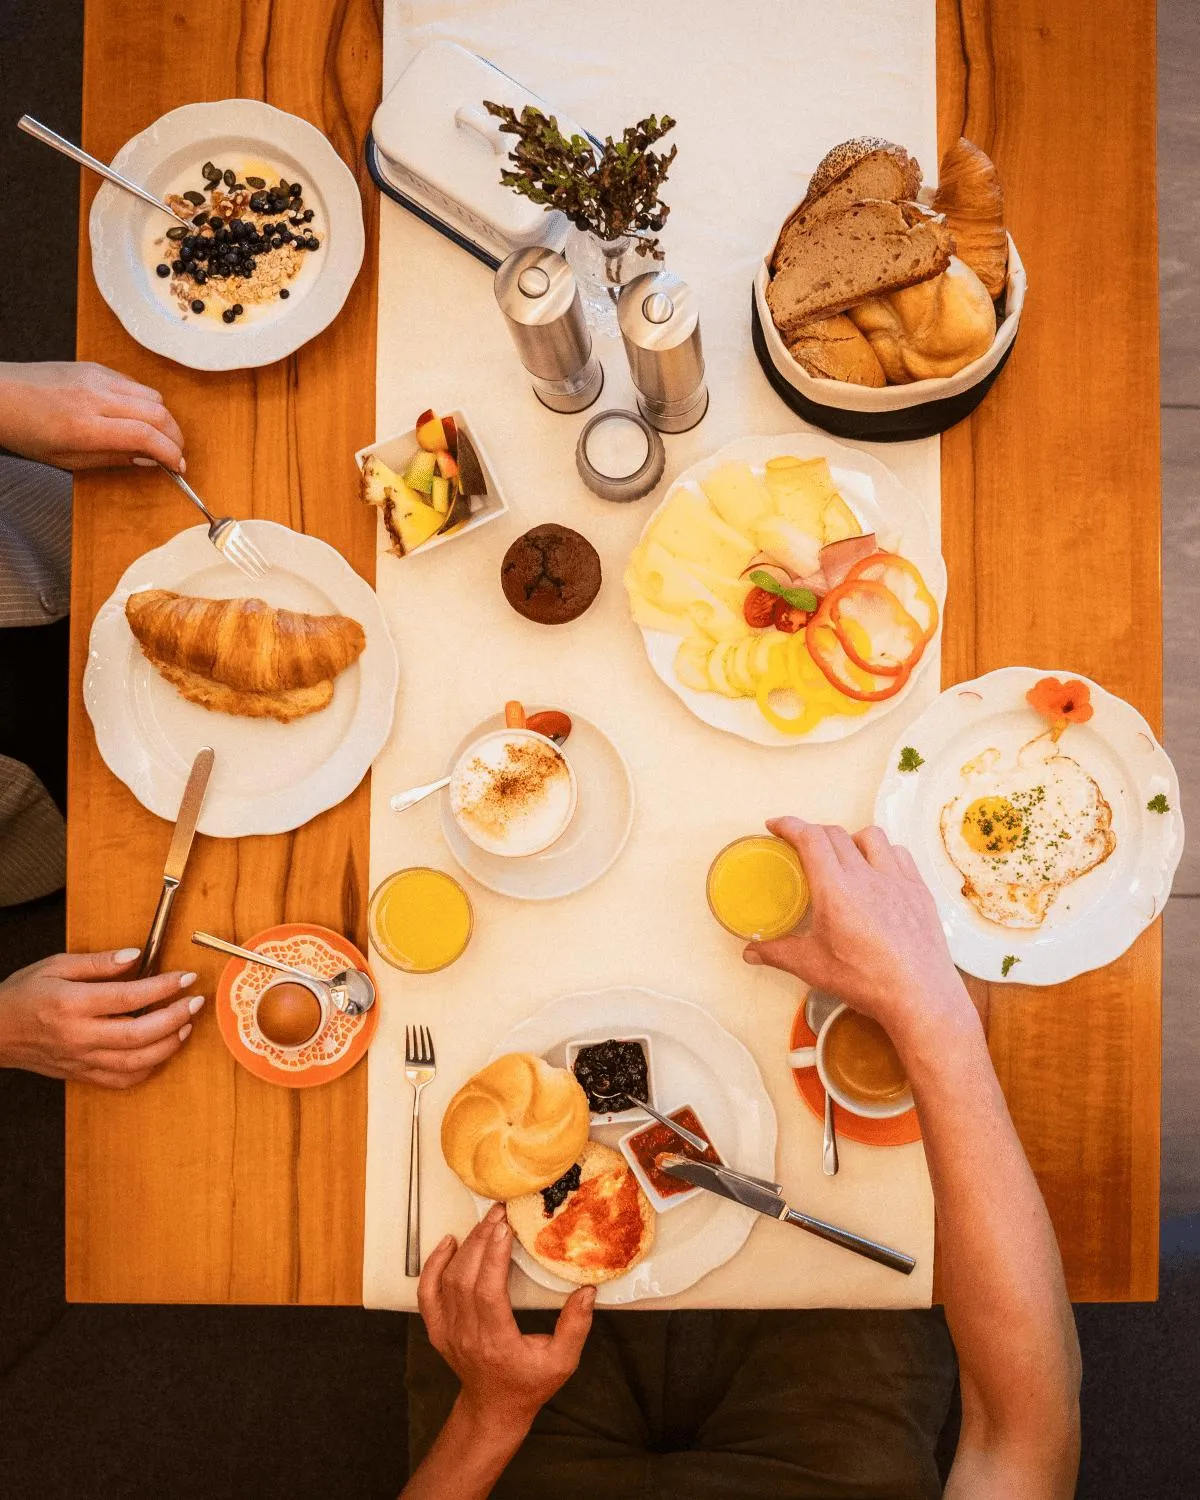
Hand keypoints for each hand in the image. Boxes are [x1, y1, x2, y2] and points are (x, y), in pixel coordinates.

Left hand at [0, 361, 184, 470]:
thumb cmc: (26, 431)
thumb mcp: (67, 460)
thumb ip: (112, 459)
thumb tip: (148, 460)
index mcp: (84, 426)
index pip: (145, 436)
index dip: (170, 453)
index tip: (178, 466)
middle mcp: (94, 397)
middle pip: (157, 413)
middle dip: (175, 436)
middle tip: (175, 453)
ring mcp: (96, 377)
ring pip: (152, 396)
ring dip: (163, 418)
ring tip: (157, 436)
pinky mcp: (95, 367)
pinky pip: (134, 384)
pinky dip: (145, 402)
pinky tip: (135, 416)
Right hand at [0, 948, 203, 1087]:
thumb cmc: (23, 995)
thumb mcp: (55, 966)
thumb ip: (98, 962)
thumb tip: (136, 956)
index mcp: (71, 1004)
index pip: (129, 997)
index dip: (164, 987)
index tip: (187, 977)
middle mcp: (78, 1036)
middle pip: (138, 1034)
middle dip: (175, 1018)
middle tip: (196, 1002)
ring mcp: (81, 1059)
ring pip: (135, 1062)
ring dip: (168, 1045)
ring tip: (185, 1025)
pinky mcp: (81, 1074)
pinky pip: (121, 1080)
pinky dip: (147, 1068)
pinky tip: (161, 1051)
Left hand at [418, 1203, 595, 1431]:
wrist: (494, 1408)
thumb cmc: (529, 1383)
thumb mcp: (562, 1361)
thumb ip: (576, 1326)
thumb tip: (587, 1291)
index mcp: (496, 1343)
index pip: (488, 1294)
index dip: (494, 1258)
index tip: (505, 1228)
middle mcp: (467, 1335)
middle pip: (466, 1279)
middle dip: (482, 1240)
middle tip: (499, 1212)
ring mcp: (448, 1332)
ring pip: (449, 1280)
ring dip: (467, 1246)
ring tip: (486, 1221)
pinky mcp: (438, 1328)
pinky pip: (427, 1292)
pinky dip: (433, 1265)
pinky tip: (448, 1242)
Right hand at [744, 817, 971, 1042]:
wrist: (920, 996)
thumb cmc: (865, 980)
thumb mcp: (813, 967)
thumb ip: (778, 953)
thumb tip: (750, 953)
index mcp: (836, 889)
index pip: (810, 839)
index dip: (790, 825)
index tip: (776, 825)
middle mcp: (867, 875)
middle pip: (836, 834)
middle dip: (814, 833)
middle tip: (802, 847)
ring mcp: (897, 880)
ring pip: (872, 836)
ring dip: (852, 838)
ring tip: (845, 857)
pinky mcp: (919, 891)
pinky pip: (900, 854)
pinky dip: (884, 853)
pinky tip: (879, 872)